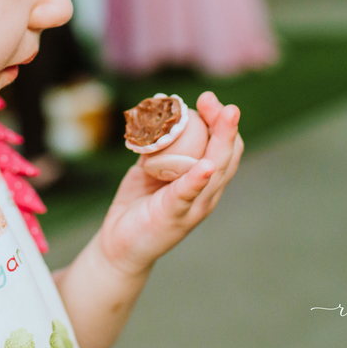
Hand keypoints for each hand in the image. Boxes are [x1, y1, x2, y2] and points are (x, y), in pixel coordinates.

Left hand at [96, 91, 242, 275]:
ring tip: (226, 117)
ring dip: (221, 141)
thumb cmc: (138, 207)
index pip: (224, 148)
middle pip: (227, 155)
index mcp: (203, 181)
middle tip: (218, 102)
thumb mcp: (149, 170)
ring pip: (215, 170)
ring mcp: (193, 206)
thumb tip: (158, 118)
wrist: (119, 246)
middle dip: (225, 125)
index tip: (208, 100)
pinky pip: (188, 194)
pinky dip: (197, 179)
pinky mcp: (174, 216)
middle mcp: (206, 193)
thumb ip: (159, 148)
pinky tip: (206, 165)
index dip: (221, 122)